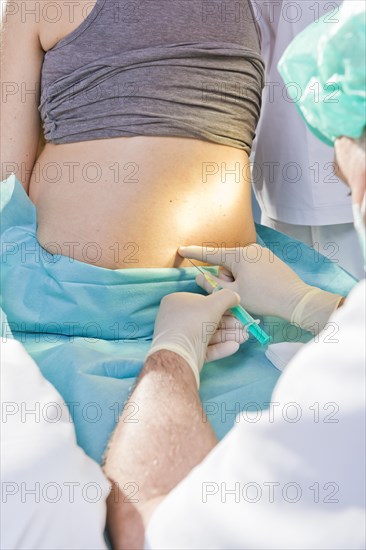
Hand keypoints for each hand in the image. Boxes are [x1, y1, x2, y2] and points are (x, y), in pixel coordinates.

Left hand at [145, 290, 247, 386]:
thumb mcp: (215, 303)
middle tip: (244, 326)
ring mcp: (181, 337)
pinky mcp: (186, 353)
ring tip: (245, 337)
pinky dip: (220, 347)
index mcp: (178, 302)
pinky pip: (205, 348)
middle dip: (229, 323)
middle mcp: (178, 319)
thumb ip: (227, 297)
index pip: (203, 302)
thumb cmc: (194, 320)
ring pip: (208, 335)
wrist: (179, 351)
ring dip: (228, 335)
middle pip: (208, 319)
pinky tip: (234, 346)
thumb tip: (235, 297)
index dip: (222, 306)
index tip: (237, 311)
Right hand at [178, 244, 342, 333]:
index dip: (194, 253)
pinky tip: (261, 289)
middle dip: (227, 279)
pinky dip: (249, 278)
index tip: (181, 249)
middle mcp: (250, 249)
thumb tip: (201, 276)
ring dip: (238, 280)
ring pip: (238, 267)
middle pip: (226, 264)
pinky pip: (251, 268)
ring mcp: (262, 253)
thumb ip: (212, 285)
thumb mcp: (233, 294)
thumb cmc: (263, 298)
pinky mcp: (270, 260)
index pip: (211, 254)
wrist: (295, 300)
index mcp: (239, 255)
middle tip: (238, 293)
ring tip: (252, 293)